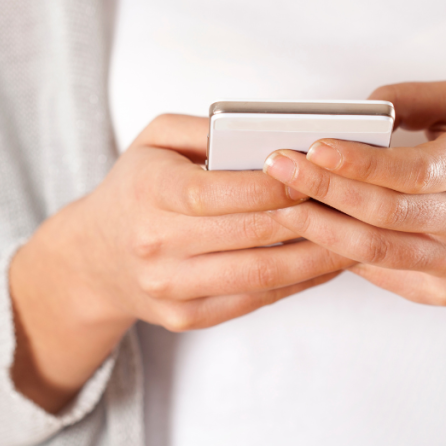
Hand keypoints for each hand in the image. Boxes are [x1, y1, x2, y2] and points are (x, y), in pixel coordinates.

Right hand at [10, 114, 351, 411]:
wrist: (93, 260)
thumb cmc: (135, 189)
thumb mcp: (154, 140)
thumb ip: (206, 128)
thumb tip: (267, 131)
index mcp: (150, 193)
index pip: (222, 190)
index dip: (276, 183)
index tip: (316, 171)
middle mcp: (157, 245)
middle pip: (252, 233)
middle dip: (310, 217)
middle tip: (352, 202)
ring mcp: (172, 288)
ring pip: (262, 274)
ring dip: (316, 257)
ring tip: (352, 235)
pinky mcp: (189, 317)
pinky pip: (256, 300)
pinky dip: (298, 283)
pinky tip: (325, 263)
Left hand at [261, 81, 445, 387]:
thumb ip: (415, 97)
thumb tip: (362, 109)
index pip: (413, 170)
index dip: (360, 162)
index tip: (314, 146)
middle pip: (387, 213)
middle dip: (325, 190)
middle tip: (278, 169)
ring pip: (377, 251)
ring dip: (321, 229)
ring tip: (281, 206)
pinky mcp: (442, 292)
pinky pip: (381, 272)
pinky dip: (342, 253)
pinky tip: (311, 234)